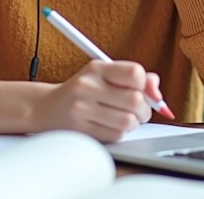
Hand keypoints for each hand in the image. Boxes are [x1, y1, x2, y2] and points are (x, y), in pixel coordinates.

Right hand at [32, 60, 161, 142]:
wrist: (46, 108)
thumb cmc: (83, 91)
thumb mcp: (105, 75)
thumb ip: (134, 78)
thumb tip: (157, 92)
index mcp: (97, 68)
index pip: (135, 73)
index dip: (144, 84)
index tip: (140, 90)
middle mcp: (88, 85)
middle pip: (135, 100)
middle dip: (144, 109)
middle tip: (139, 110)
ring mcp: (82, 108)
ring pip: (128, 121)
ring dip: (132, 123)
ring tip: (124, 118)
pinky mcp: (81, 129)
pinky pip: (116, 135)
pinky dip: (119, 133)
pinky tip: (110, 126)